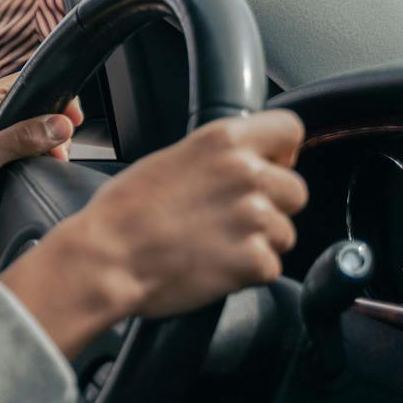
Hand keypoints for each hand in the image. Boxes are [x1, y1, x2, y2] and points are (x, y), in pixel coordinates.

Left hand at [0, 76, 81, 241]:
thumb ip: (20, 139)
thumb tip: (60, 125)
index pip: (24, 84)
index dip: (53, 97)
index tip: (73, 118)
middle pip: (30, 112)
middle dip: (51, 130)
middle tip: (59, 152)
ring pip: (24, 138)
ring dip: (41, 150)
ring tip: (49, 164)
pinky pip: (14, 160)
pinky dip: (28, 166)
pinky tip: (32, 177)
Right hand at [2, 110, 308, 356]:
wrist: (107, 258)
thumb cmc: (124, 212)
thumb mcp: (170, 159)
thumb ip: (217, 157)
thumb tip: (246, 161)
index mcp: (224, 141)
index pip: (291, 130)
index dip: (282, 152)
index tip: (269, 167)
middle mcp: (246, 174)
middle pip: (296, 190)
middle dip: (272, 206)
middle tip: (232, 218)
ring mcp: (254, 219)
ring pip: (285, 232)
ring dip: (259, 242)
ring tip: (215, 244)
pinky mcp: (254, 261)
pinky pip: (270, 266)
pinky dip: (247, 272)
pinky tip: (213, 265)